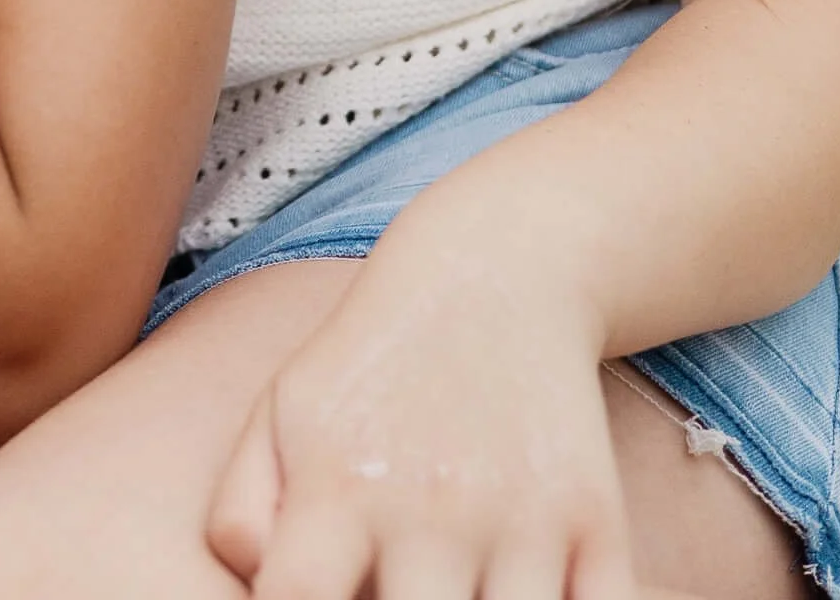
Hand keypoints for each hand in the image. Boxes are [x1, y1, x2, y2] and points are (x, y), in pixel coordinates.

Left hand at [205, 242, 634, 597]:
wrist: (492, 272)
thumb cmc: (371, 367)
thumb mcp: (284, 413)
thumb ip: (243, 516)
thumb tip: (258, 598)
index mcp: (340, 485)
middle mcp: (431, 508)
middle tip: (398, 594)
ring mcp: (521, 519)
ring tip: (456, 593)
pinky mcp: (596, 521)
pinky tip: (525, 594)